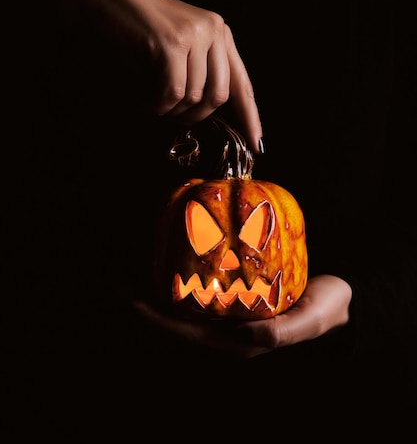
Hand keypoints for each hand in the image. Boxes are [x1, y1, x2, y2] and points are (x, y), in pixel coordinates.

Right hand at [62, 0, 263, 153]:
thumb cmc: (134, 27)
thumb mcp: (177, 44)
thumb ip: (200, 69)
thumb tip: (208, 111)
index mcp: (219, 31)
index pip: (241, 82)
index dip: (249, 116)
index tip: (256, 143)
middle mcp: (213, 30)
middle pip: (218, 96)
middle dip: (193, 116)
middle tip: (168, 116)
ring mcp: (194, 35)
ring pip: (192, 98)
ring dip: (166, 111)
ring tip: (146, 102)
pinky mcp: (171, 44)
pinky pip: (171, 94)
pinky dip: (153, 105)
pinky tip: (139, 101)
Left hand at [132, 275, 351, 358]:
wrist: (339, 301)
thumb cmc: (325, 311)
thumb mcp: (309, 321)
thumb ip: (281, 332)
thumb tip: (246, 337)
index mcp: (240, 344)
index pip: (187, 336)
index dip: (155, 320)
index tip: (131, 300)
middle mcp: (229, 335)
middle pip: (177, 324)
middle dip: (146, 308)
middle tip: (121, 282)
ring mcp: (230, 320)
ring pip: (185, 312)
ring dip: (158, 296)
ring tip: (134, 273)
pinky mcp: (236, 304)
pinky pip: (200, 296)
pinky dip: (180, 283)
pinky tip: (171, 264)